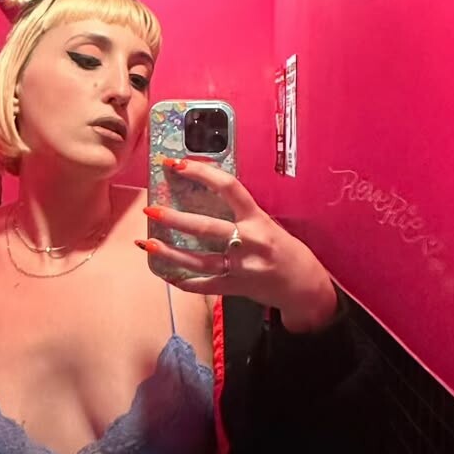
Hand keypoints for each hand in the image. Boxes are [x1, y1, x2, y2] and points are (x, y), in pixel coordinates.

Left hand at [136, 155, 338, 328]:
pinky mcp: (236, 288)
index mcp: (258, 219)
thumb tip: (203, 195)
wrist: (306, 287)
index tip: (178, 164)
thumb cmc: (285, 250)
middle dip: (175, 218)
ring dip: (170, 252)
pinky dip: (184, 281)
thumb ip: (241, 214)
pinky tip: (165, 274)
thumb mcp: (268, 224)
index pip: (229, 188)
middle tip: (151, 209)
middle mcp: (250, 241)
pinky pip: (205, 285)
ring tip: (147, 243)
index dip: (202, 173)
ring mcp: (242, 268)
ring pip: (200, 260)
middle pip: (207, 228)